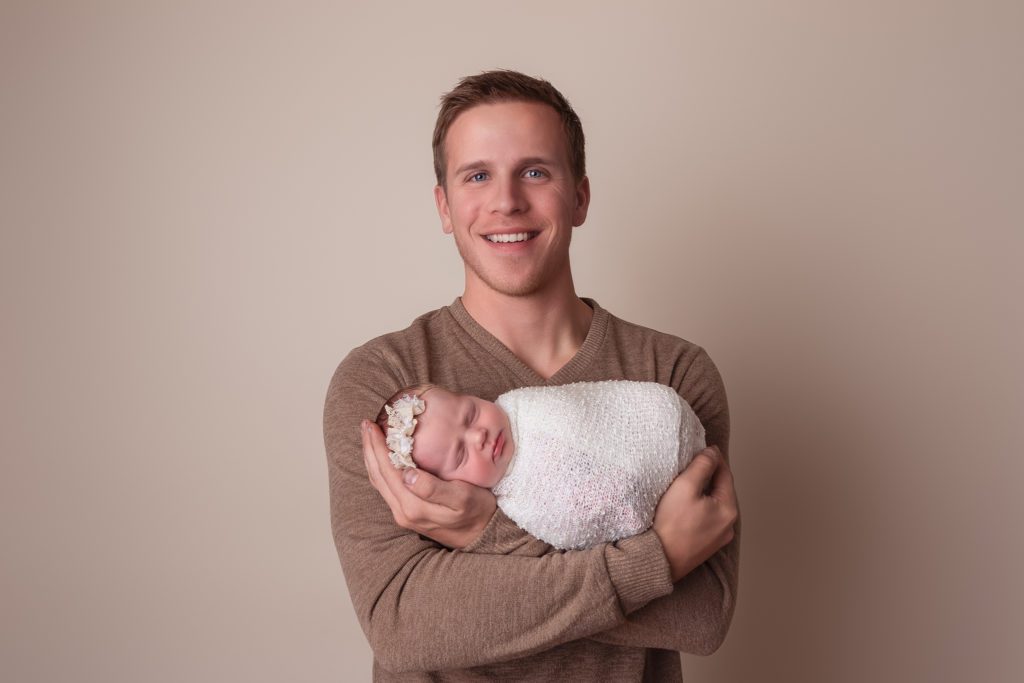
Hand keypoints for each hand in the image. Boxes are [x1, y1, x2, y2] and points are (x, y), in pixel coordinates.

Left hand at [361, 420, 496, 548]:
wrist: (482, 536)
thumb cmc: (477, 512)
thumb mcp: (462, 498)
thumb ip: (433, 489)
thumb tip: (407, 474)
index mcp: (413, 506)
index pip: (388, 471)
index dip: (378, 447)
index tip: (372, 425)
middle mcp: (403, 512)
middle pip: (378, 475)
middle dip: (370, 448)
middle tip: (366, 424)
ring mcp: (403, 514)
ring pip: (379, 482)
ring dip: (372, 457)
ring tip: (369, 436)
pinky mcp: (407, 513)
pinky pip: (386, 487)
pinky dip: (380, 468)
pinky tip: (382, 456)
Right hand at [652, 446, 737, 581]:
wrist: (658, 560)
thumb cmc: (671, 524)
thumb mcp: (685, 486)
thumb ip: (702, 465)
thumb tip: (713, 452)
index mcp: (729, 510)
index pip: (725, 474)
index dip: (714, 458)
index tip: (704, 447)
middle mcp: (728, 526)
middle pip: (721, 491)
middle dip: (709, 476)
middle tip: (693, 463)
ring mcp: (718, 538)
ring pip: (714, 506)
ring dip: (705, 493)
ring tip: (688, 484)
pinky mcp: (705, 546)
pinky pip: (707, 520)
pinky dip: (700, 509)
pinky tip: (686, 507)